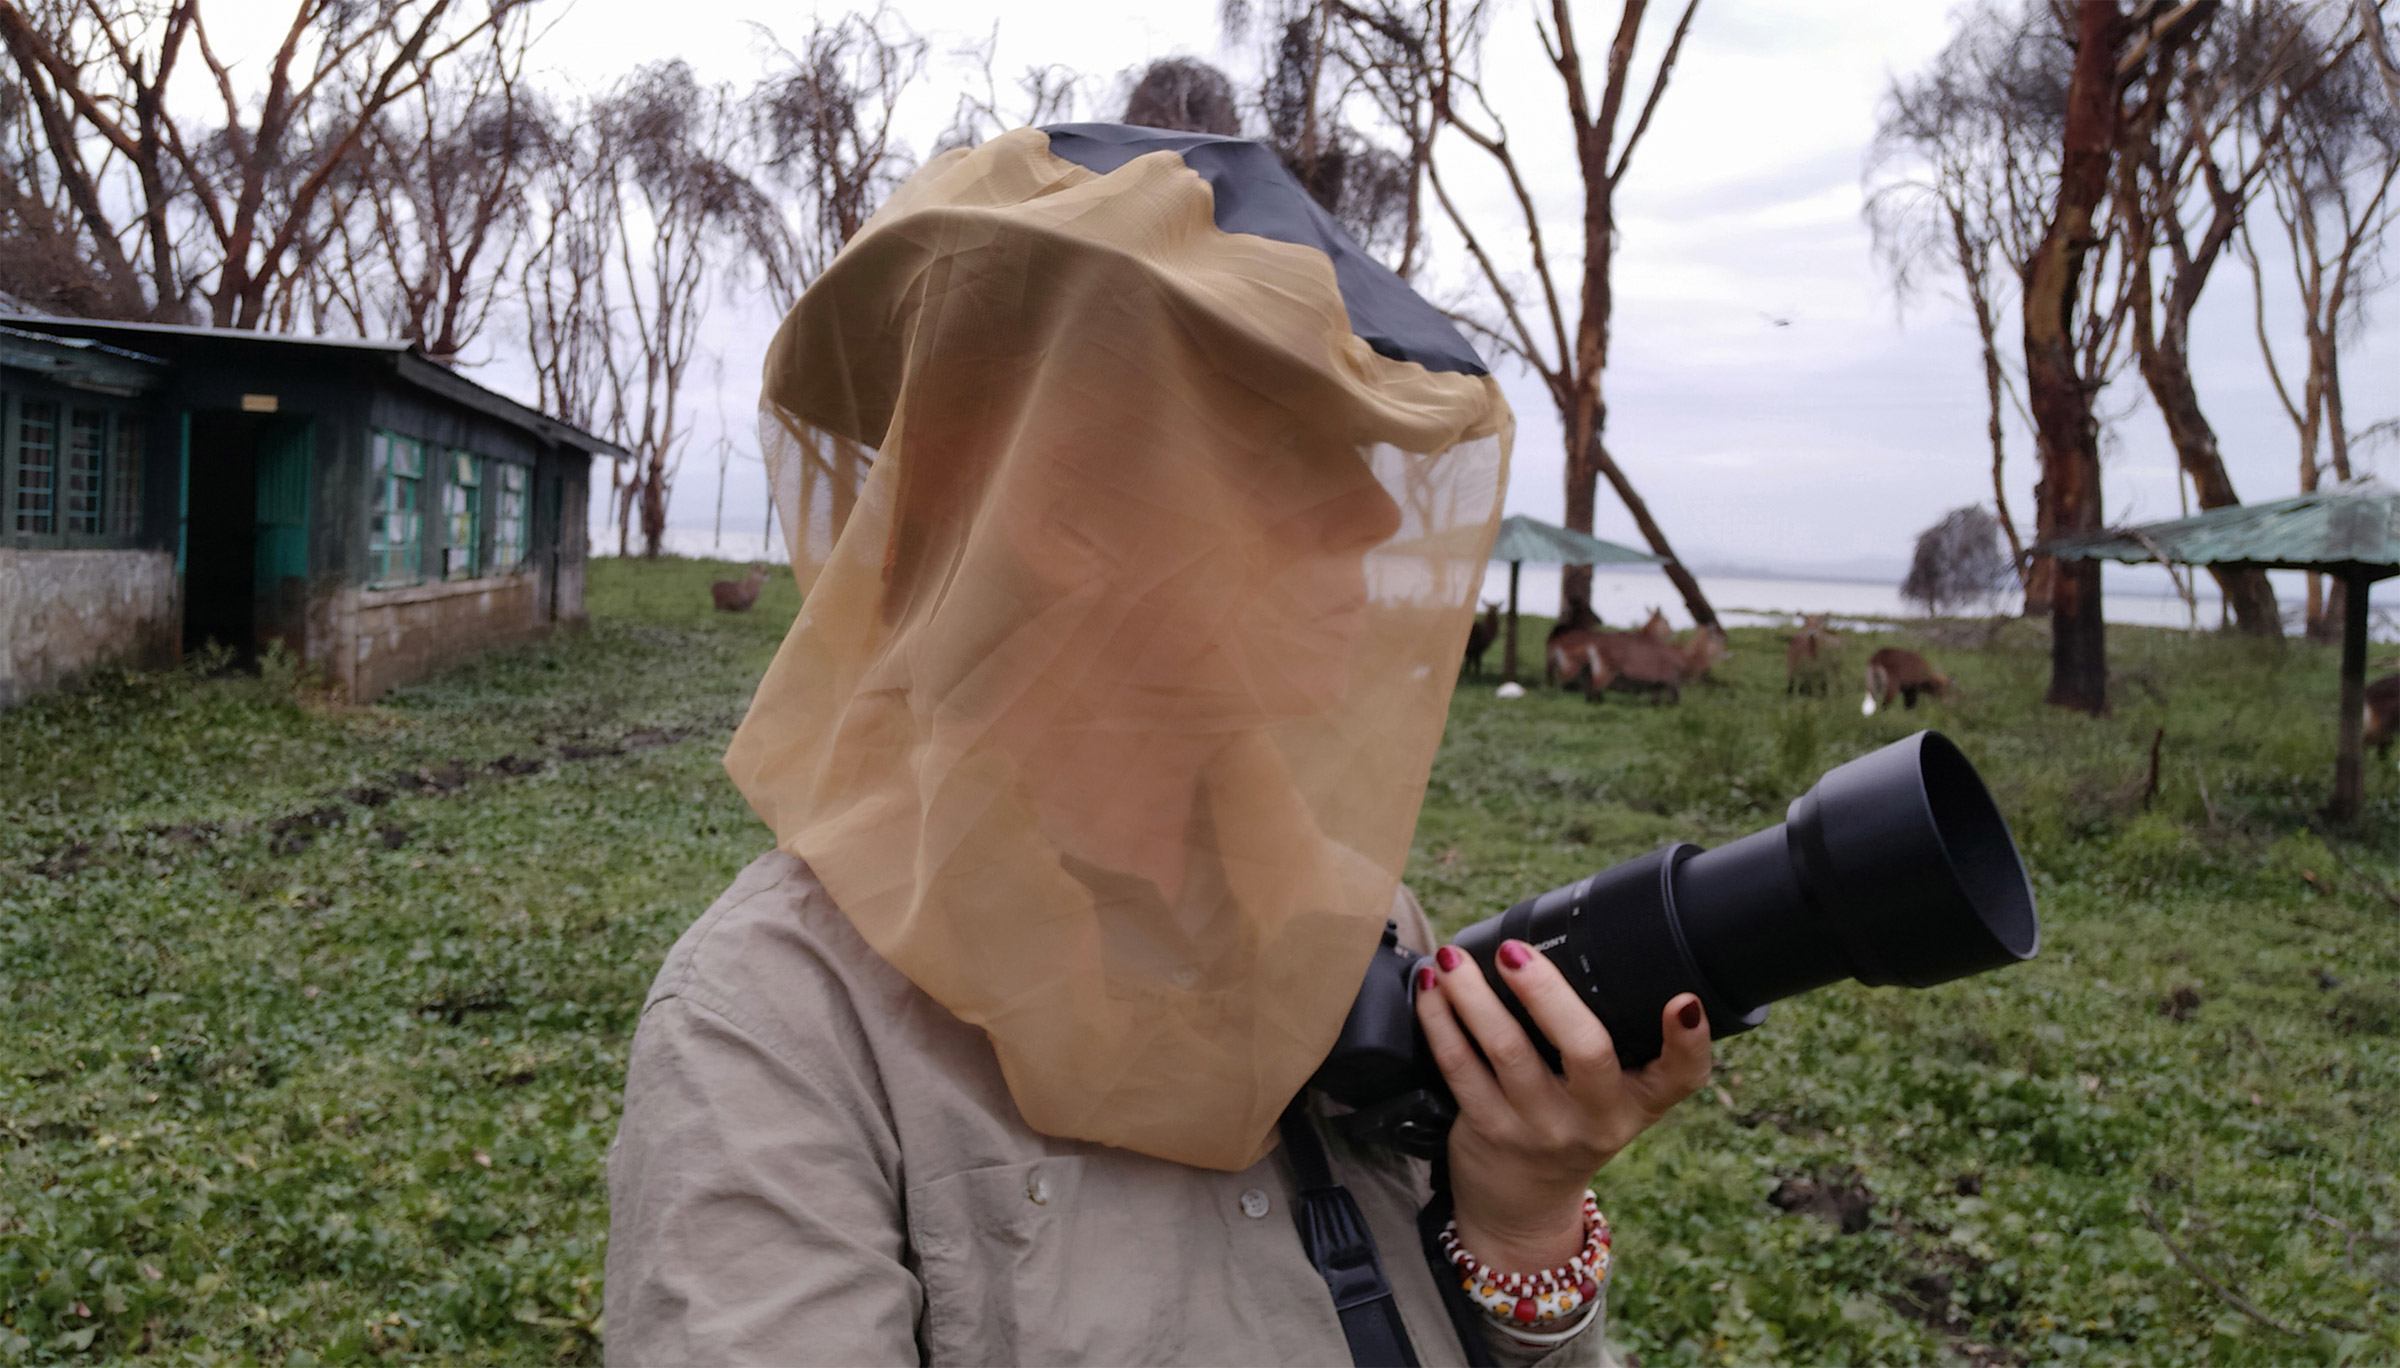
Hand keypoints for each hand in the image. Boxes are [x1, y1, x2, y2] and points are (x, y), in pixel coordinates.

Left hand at [1414, 940, 1711, 1273]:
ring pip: (1507, 1050)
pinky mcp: (1489, 1130)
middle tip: (1515, 951)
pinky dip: (1440, 1020)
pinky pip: (1459, 1066)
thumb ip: (1618, 1040)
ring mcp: (1540, 1127)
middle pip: (1585, 1049)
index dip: (1689, 1040)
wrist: (1523, 1204)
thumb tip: (1584, 945)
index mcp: (1638, 1102)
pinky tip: (1431, 988)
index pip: (1682, 1075)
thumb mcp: (1614, 1097)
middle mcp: (1595, 1118)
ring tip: (1454, 958)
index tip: (1683, 1001)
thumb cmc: (1572, 1124)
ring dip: (1473, 996)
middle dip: (1548, 993)